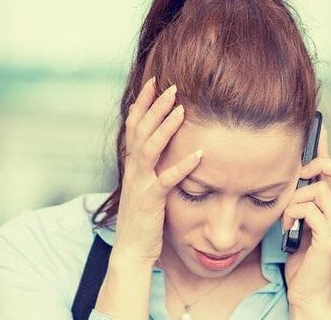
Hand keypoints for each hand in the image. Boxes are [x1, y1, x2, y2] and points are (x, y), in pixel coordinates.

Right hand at [113, 77, 202, 266]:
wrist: (131, 248)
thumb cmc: (142, 217)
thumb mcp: (143, 184)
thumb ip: (150, 164)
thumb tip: (162, 144)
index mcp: (132, 163)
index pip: (133, 125)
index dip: (142, 102)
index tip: (153, 81)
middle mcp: (133, 169)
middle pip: (140, 129)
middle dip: (154, 106)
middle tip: (171, 86)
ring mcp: (140, 183)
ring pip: (149, 147)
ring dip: (165, 127)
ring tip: (181, 108)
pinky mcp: (150, 200)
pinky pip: (166, 180)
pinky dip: (182, 166)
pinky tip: (199, 155)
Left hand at [281, 125, 330, 314]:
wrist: (306, 291)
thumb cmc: (301, 259)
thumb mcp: (299, 224)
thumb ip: (301, 203)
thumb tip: (287, 179)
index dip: (329, 150)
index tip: (317, 130)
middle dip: (318, 166)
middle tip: (298, 175)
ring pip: (319, 190)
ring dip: (295, 200)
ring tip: (287, 218)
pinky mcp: (330, 238)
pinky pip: (310, 210)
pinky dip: (293, 214)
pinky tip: (288, 228)